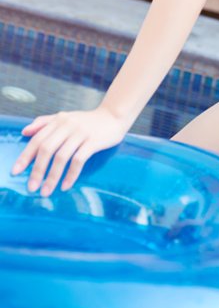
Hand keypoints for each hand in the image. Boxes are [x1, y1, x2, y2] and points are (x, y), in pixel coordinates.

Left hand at [10, 106, 129, 196]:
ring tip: (46, 191)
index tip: (16, 172)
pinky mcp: (93, 141)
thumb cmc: (88, 120)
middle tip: (31, 187)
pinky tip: (65, 185)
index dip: (25, 156)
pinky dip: (71, 174)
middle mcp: (68, 125)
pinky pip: (79, 160)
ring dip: (52, 176)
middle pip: (47, 149)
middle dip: (37, 170)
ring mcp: (81, 133)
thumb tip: (25, 131)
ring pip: (62, 157)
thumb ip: (45, 122)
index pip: (37, 139)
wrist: (114, 116)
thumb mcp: (66, 117)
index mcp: (58, 120)